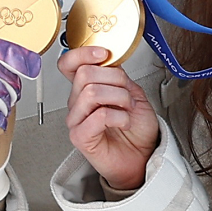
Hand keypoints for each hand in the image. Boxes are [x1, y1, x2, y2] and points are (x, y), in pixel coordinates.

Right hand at [58, 46, 158, 191]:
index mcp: (86, 87)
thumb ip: (118, 75)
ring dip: (119, 97)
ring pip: (91, 92)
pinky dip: (118, 116)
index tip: (104, 54)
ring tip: (127, 109)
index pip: (68, 63)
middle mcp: (77, 102)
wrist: (142, 157)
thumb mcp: (132, 92)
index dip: (83, 53)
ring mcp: (76, 119)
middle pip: (84, 74)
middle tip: (126, 93)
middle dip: (115, 79)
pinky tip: (123, 122)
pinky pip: (98, 116)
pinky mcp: (80, 137)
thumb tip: (110, 59)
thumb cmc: (136, 129)